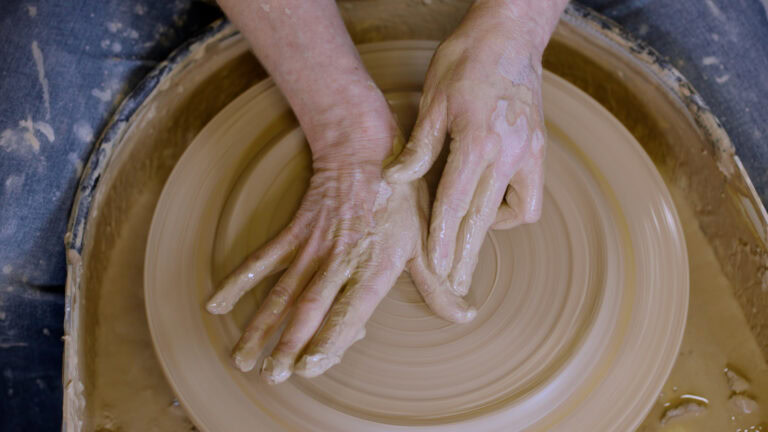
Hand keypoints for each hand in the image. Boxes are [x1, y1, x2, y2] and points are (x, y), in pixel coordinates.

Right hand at [207, 141, 474, 383]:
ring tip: (242, 358)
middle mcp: (341, 260)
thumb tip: (464, 317)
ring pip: (282, 291)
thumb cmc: (400, 198)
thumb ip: (437, 285)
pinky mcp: (294, 233)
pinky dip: (239, 281)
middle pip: (309, 306)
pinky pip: (262, 260)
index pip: (350, 309)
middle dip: (288, 343)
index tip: (308, 365)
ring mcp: (313, 246)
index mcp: (376, 266)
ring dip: (261, 326)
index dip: (329, 338)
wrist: (365, 149)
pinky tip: (216, 304)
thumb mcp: (425, 241)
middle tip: (271, 375)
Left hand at [385, 1, 557, 295]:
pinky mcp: (539, 150)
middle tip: (456, 287)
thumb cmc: (466, 62)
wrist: (510, 36)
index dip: (443, 241)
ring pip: (516, 212)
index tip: (435, 271)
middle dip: (468, 257)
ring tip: (467, 247)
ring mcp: (530, 152)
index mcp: (477, 141)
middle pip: (485, 220)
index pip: (455, 205)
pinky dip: (512, 209)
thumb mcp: (434, 100)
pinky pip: (531, 196)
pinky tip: (490, 206)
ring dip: (491, 234)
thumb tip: (395, 181)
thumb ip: (419, 147)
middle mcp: (509, 152)